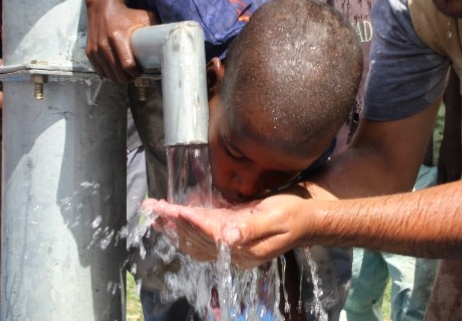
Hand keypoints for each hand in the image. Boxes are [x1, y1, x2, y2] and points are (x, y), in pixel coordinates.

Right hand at [85, 0, 157, 81]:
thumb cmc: (126, 13)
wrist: (103, 8)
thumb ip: (158, 28)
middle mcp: (104, 44)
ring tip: (127, 72)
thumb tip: (175, 38)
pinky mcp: (90, 52)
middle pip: (118, 74)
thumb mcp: (144, 17)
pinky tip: (116, 70)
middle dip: (128, 77)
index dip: (136, 72)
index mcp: (118, 36)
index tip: (141, 70)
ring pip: (109, 76)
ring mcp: (95, 49)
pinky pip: (100, 72)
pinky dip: (109, 74)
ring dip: (119, 77)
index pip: (127, 65)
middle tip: (135, 73)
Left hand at [144, 191, 315, 267]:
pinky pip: (201, 238)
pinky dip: (184, 229)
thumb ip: (251, 228)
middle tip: (154, 208)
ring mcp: (232, 248)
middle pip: (198, 239)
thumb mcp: (276, 217)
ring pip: (195, 241)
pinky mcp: (231, 239)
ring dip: (174, 228)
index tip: (174, 210)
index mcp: (246, 249)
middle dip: (174, 223)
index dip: (191, 223)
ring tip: (155, 214)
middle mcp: (235, 252)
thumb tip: (228, 236)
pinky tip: (173, 220)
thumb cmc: (294, 213)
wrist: (307, 219)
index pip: (211, 236)